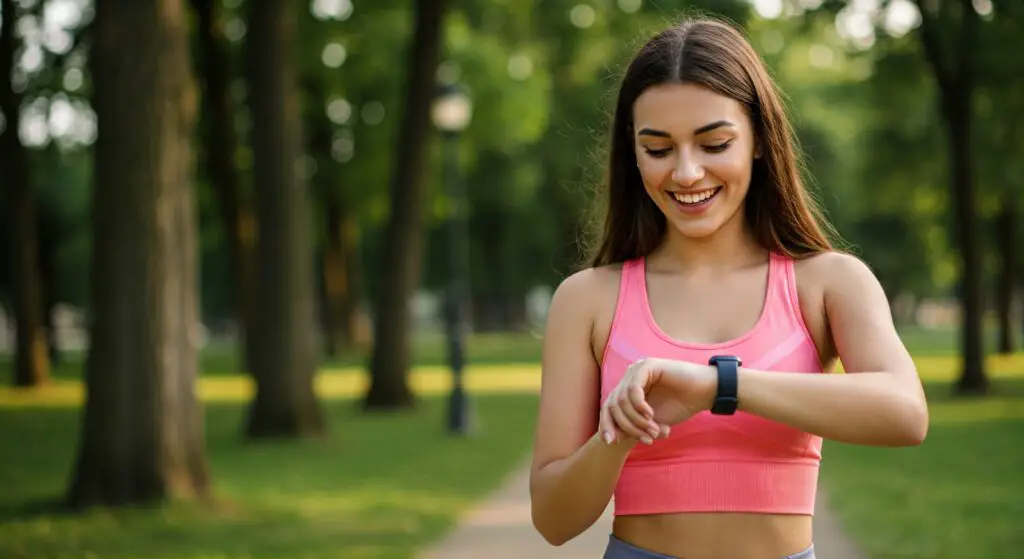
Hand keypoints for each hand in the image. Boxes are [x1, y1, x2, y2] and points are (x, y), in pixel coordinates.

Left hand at [599, 357, 716, 445]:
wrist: (704, 393)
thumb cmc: (680, 406)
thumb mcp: (652, 422)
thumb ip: (633, 427)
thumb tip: (612, 438)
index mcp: (628, 389)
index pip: (608, 406)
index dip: (606, 424)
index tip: (610, 442)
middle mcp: (629, 377)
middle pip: (612, 404)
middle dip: (625, 426)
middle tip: (644, 439)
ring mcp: (637, 370)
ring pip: (622, 400)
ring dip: (637, 420)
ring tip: (653, 430)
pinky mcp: (647, 366)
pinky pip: (633, 390)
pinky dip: (639, 406)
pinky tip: (651, 415)